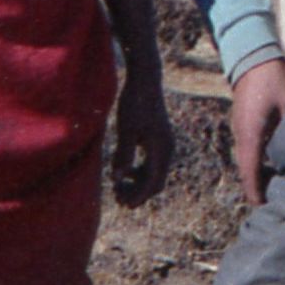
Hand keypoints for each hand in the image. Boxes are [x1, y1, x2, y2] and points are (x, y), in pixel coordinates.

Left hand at [112, 66, 174, 206]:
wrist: (145, 81)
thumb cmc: (134, 102)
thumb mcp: (126, 128)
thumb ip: (124, 153)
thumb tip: (118, 178)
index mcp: (161, 149)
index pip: (152, 183)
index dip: (138, 197)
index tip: (122, 204)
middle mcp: (167, 150)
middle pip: (156, 183)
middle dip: (138, 194)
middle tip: (117, 197)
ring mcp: (164, 145)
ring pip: (154, 175)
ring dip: (138, 185)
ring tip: (118, 185)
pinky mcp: (159, 141)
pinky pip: (152, 165)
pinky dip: (139, 173)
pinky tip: (124, 169)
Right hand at [228, 56, 284, 206]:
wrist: (251, 57)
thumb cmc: (272, 78)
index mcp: (251, 134)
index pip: (251, 171)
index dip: (256, 192)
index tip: (263, 207)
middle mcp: (242, 136)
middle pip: (247, 171)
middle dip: (257, 188)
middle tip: (274, 205)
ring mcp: (240, 130)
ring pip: (247, 161)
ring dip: (257, 176)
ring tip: (274, 191)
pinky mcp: (244, 125)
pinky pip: (249, 151)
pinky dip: (257, 163)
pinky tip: (274, 167)